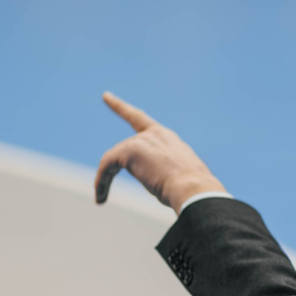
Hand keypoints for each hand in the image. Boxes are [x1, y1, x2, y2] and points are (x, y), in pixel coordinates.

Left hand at [94, 92, 224, 211]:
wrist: (195, 190)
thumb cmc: (192, 190)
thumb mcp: (179, 176)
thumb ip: (166, 171)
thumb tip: (160, 181)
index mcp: (167, 138)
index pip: (139, 119)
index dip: (120, 108)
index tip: (105, 96)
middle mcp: (154, 134)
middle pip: (124, 150)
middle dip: (111, 170)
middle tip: (103, 194)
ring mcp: (142, 140)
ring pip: (114, 158)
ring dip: (105, 180)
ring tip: (102, 200)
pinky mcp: (131, 150)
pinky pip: (107, 165)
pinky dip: (101, 181)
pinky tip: (100, 198)